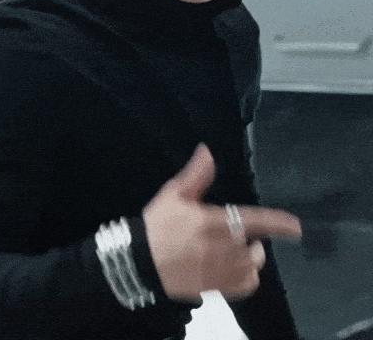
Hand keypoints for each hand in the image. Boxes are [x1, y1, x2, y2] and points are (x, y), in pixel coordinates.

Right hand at [142, 143, 301, 302]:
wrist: (142, 262)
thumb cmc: (159, 226)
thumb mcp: (173, 194)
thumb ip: (195, 175)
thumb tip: (207, 151)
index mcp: (213, 223)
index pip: (254, 222)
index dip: (277, 224)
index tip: (296, 227)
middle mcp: (222, 249)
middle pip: (256, 247)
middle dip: (254, 239)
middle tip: (241, 234)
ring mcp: (220, 272)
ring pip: (252, 266)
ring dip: (251, 257)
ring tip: (239, 250)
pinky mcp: (215, 287)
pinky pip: (245, 285)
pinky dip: (247, 277)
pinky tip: (237, 268)